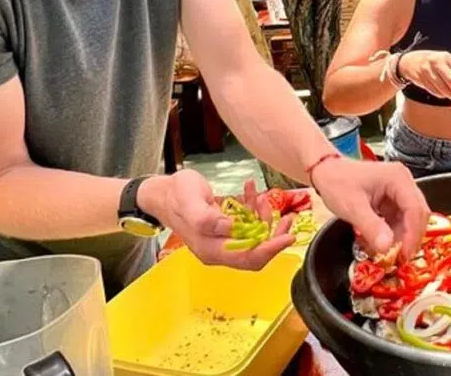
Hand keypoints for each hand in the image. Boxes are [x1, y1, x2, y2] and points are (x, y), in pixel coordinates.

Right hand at [139, 170, 295, 270]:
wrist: (162, 192)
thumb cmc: (175, 194)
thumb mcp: (190, 201)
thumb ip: (207, 217)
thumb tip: (228, 228)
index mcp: (210, 249)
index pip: (248, 258)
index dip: (271, 249)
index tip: (288, 237)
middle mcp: (218, 250)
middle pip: (256, 252)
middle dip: (274, 235)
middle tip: (287, 218)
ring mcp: (221, 241)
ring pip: (254, 237)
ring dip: (264, 218)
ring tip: (262, 197)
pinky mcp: (224, 230)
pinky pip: (246, 224)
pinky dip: (253, 209)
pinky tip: (252, 191)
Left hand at [310, 158, 429, 259]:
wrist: (326, 172)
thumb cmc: (337, 182)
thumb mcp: (352, 207)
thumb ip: (371, 227)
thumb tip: (386, 247)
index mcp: (397, 178)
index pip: (415, 209)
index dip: (413, 234)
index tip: (405, 254)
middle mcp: (403, 182)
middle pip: (418, 213)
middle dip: (410, 237)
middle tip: (400, 258)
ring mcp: (399, 190)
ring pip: (411, 218)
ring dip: (402, 236)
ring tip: (389, 253)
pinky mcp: (393, 198)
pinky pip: (400, 219)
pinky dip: (394, 232)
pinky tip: (382, 242)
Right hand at [398, 50, 450, 102]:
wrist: (409, 62)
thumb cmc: (432, 63)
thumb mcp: (444, 62)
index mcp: (446, 56)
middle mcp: (437, 62)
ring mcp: (428, 71)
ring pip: (444, 88)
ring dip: (450, 95)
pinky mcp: (422, 80)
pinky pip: (435, 92)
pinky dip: (441, 95)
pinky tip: (442, 93)